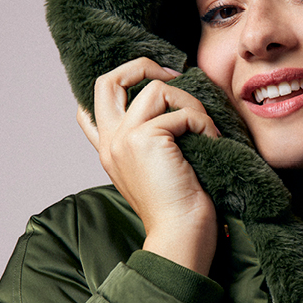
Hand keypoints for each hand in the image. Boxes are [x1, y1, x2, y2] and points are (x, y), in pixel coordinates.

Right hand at [77, 58, 219, 274]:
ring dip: (190, 104)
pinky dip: (204, 123)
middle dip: (143, 66)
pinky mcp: (145, 139)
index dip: (120, 84)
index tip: (158, 86)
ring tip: (204, 129)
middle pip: (108, 80)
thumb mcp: (156, 172)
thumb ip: (151, 144)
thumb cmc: (178, 208)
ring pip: (157, 89)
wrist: (180, 236)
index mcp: (110, 150)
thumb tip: (174, 116)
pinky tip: (212, 142)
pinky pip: (182, 113)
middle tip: (174, 77)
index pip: (90, 106)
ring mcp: (124, 138)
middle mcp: (111, 141)